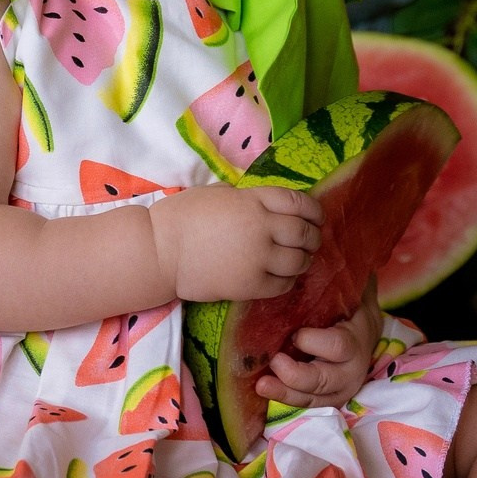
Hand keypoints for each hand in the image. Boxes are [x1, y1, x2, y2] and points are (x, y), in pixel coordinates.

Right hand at [149, 184, 320, 302]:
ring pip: (299, 261)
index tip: (317, 218)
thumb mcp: (216, 193)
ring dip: (303, 261)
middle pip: (304, 233)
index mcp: (253, 200)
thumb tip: (264, 205)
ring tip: (298, 261)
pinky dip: (288, 281)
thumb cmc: (181, 216)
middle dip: (313, 238)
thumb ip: (245, 197)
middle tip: (310, 242)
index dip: (314, 211)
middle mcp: (262, 227)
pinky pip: (283, 285)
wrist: (159, 251)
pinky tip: (281, 277)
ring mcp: (258, 257)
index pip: (299, 203)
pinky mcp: (250, 284)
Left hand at [257, 279, 381, 409]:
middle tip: (276, 361)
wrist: (364, 329)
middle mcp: (350, 368)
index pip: (339, 347)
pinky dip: (285, 401)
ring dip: (286, 393)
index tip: (298, 334)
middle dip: (298, 374)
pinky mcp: (325, 397)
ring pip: (314, 397)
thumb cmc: (347, 303)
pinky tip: (264, 391)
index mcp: (357, 338)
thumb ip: (341, 271)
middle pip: (325, 379)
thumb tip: (327, 236)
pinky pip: (306, 405)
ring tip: (262, 384)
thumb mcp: (350, 287)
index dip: (318, 344)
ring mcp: (338, 387)